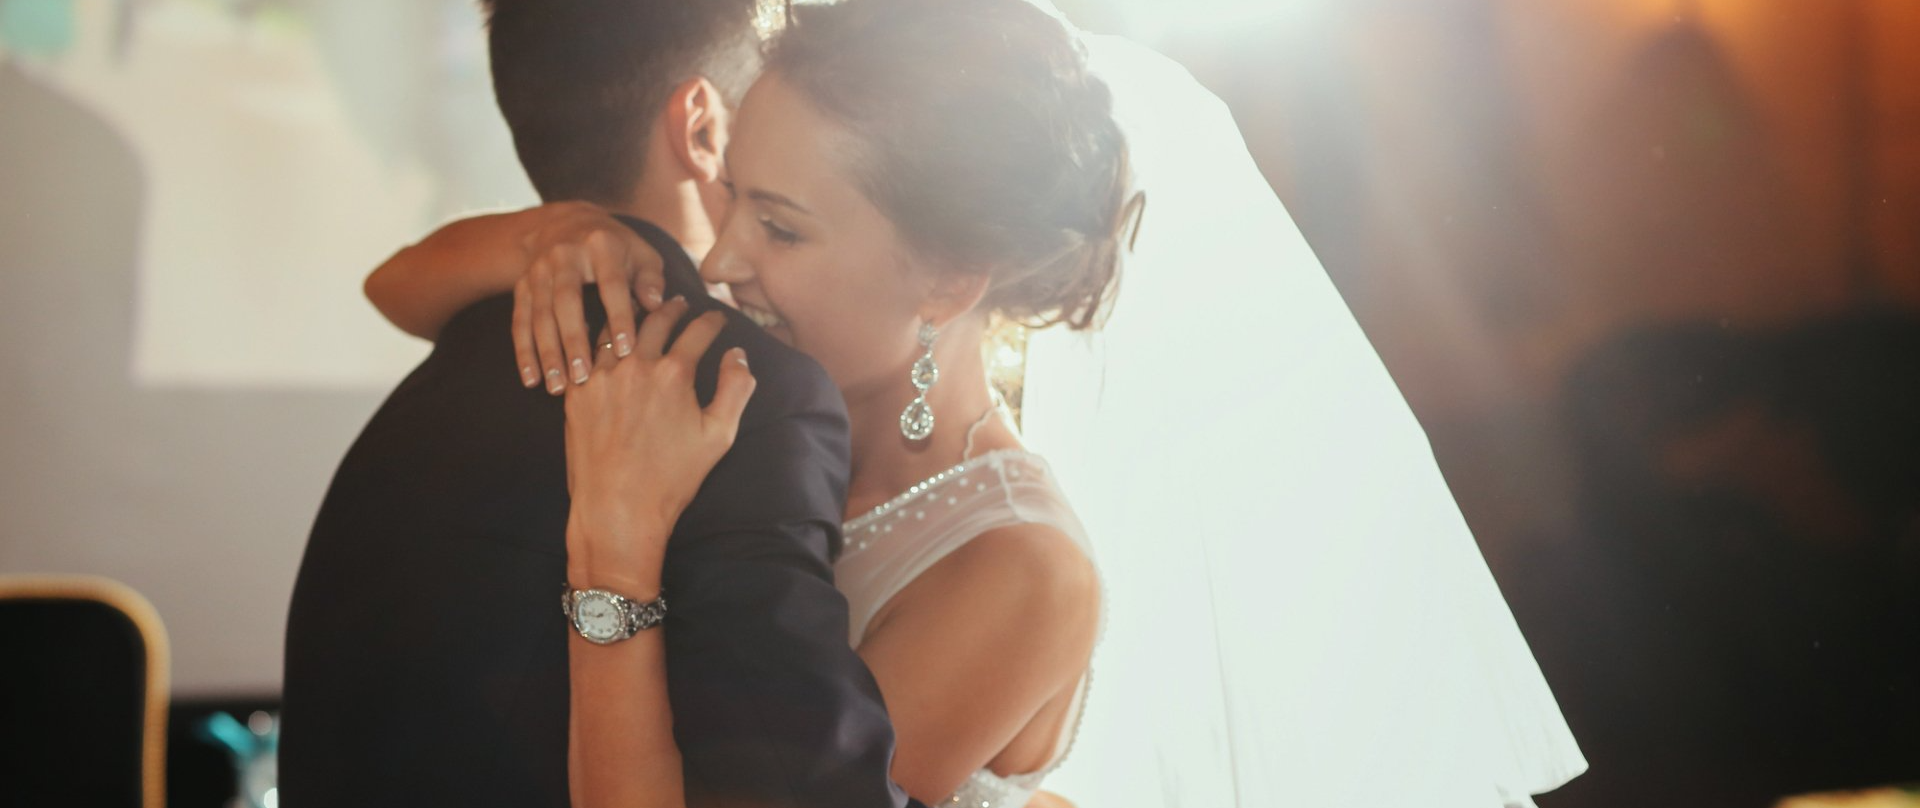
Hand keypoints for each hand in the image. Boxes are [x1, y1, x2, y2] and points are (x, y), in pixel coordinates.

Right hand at [511, 202, 668, 393]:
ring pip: (539, 315)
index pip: (610, 283)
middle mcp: (564, 255)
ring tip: (559, 387)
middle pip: (566, 301)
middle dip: (573, 340)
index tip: (627, 349)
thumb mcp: (641, 253)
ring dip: (547, 352)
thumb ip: (650, 279)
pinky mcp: (521, 287)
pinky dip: (524, 352)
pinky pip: (519, 322)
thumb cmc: (617, 248)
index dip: (619, 315)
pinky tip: (531, 380)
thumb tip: (657, 304)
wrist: (565, 224)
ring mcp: (538, 271)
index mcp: (600, 244)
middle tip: (584, 376)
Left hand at [562, 298, 755, 585]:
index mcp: (674, 373)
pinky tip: (608, 339)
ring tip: (643, 310)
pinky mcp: (577, 392)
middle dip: (673, 308)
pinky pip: (587, 353)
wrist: (618, 507)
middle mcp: (636, 366)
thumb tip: (738, 355)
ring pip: (618, 329)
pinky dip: (602, 340)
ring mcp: (602, 376)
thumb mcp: (719, 435)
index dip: (712, 320)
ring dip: (634, 316)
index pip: (698, 331)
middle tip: (681, 303)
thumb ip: (736, 388)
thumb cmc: (672, 478)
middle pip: (657, 320)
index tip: (718, 318)